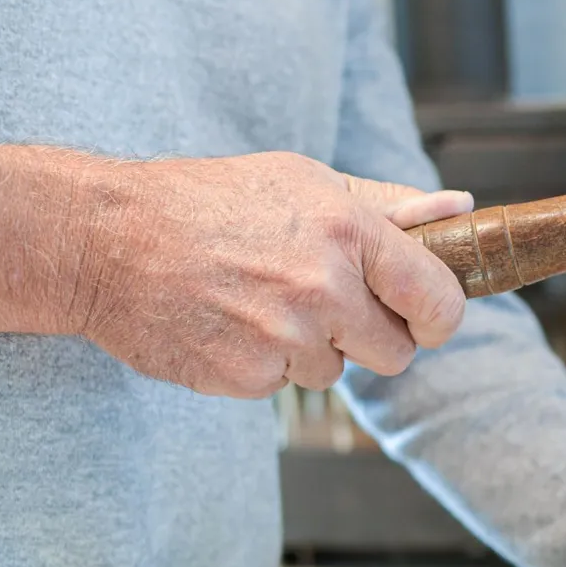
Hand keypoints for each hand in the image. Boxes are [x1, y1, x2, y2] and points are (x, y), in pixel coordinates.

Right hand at [0, 142, 471, 396]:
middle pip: (395, 352)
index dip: (439, 317)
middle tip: (321, 305)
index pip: (437, 299)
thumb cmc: (209, 202)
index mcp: (348, 230)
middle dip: (368, 338)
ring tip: (256, 303)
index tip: (427, 320)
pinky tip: (228, 324)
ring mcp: (285, 336)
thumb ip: (389, 205)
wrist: (104, 238)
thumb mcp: (304, 181)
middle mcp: (324, 286)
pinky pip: (282, 385)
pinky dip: (262, 364)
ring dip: (307, 349)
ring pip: (334, 372)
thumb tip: (461, 209)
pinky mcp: (247, 375)